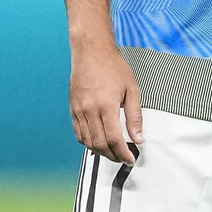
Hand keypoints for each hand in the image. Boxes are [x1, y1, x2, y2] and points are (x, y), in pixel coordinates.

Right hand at [69, 40, 143, 164]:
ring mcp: (79, 110)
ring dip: (100, 152)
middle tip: (123, 158)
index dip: (123, 154)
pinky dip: (88, 143)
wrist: (91, 52)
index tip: (130, 159)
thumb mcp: (131, 89)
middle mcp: (90, 110)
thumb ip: (135, 116)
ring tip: (112, 152)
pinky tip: (97, 143)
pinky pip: (78, 133)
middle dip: (113, 156)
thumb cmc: (112, 67)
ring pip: (88, 142)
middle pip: (100, 144)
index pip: (114, 140)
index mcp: (106, 106)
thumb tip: (138, 137)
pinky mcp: (73, 109)